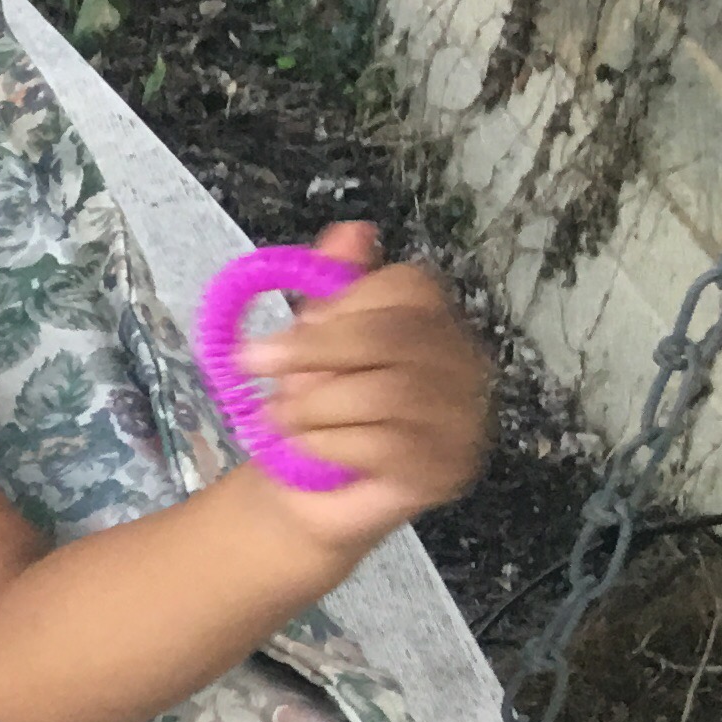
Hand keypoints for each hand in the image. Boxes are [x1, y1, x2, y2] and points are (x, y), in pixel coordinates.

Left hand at [237, 222, 492, 548]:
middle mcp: (463, 362)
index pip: (407, 287)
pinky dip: (329, 445)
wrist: (304, 491)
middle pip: (394, 336)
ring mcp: (464, 417)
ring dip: (314, 407)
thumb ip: (332, 283)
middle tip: (258, 365)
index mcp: (432, 319)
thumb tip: (354, 230)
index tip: (296, 325)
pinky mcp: (449, 469)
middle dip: (314, 352)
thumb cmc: (313, 408)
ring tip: (284, 418)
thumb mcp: (309, 338)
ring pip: (387, 393)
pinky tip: (312, 449)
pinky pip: (385, 445)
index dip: (341, 305)